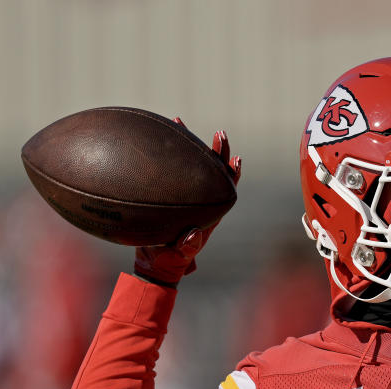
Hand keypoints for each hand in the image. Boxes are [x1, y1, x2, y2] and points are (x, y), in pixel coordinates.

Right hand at [134, 122, 240, 286]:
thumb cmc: (169, 262)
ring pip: (191, 165)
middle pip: (213, 171)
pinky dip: (166, 152)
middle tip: (220, 132)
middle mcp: (200, 201)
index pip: (225, 189)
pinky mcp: (166, 193)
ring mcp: (183, 195)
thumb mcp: (178, 257)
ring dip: (189, 144)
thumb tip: (194, 236)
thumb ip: (187, 249)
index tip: (237, 159)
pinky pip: (169, 169)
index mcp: (209, 214)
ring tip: (180, 121)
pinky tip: (158, 136)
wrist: (154, 264)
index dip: (232, 174)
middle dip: (218, 151)